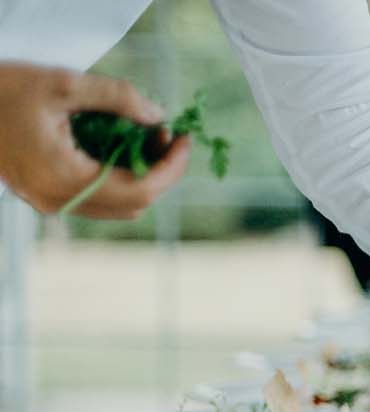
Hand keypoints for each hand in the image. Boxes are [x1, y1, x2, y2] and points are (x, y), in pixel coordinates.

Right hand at [0, 62, 190, 218]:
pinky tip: (120, 144)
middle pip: (134, 202)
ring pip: (117, 204)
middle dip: (160, 169)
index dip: (172, 168)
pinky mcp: (44, 195)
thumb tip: (159, 117)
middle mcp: (56, 199)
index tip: (185, 139)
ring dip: (141, 173)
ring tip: (145, 135)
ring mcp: (48, 202)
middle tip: (165, 133)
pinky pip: (96, 198)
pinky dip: (117, 175)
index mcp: (62, 177)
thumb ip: (117, 98)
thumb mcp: (62, 83)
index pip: (140, 190)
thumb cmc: (3, 88)